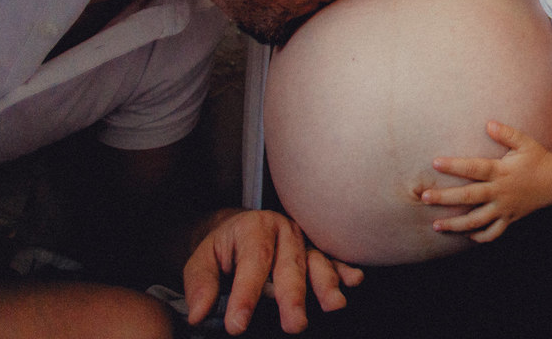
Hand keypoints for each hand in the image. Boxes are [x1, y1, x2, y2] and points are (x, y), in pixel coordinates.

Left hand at [182, 208, 363, 334]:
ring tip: (333, 304)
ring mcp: (302, 240)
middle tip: (294, 323)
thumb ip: (200, 284)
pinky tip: (352, 280)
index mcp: (253, 228)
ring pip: (316, 262)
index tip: (238, 324)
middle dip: (293, 296)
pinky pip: (331, 260)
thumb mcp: (201, 260)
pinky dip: (343, 271)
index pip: (252, 263)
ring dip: (325, 284)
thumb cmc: (222, 248)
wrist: (238, 229)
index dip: (246, 295)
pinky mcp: (315, 250)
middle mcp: (283, 230)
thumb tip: (198, 313)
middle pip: (289, 264)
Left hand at [421, 121, 551, 242]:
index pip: (474, 168)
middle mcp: (500, 191)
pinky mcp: (510, 219)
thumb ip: (506, 133)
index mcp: (501, 171)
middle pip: (469, 196)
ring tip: (436, 225)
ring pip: (477, 220)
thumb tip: (488, 123)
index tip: (435, 163)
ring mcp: (504, 208)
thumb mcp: (525, 142)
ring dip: (455, 225)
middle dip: (445, 198)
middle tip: (424, 198)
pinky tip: (466, 234)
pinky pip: (493, 233)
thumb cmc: (538, 158)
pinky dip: (479, 236)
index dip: (454, 166)